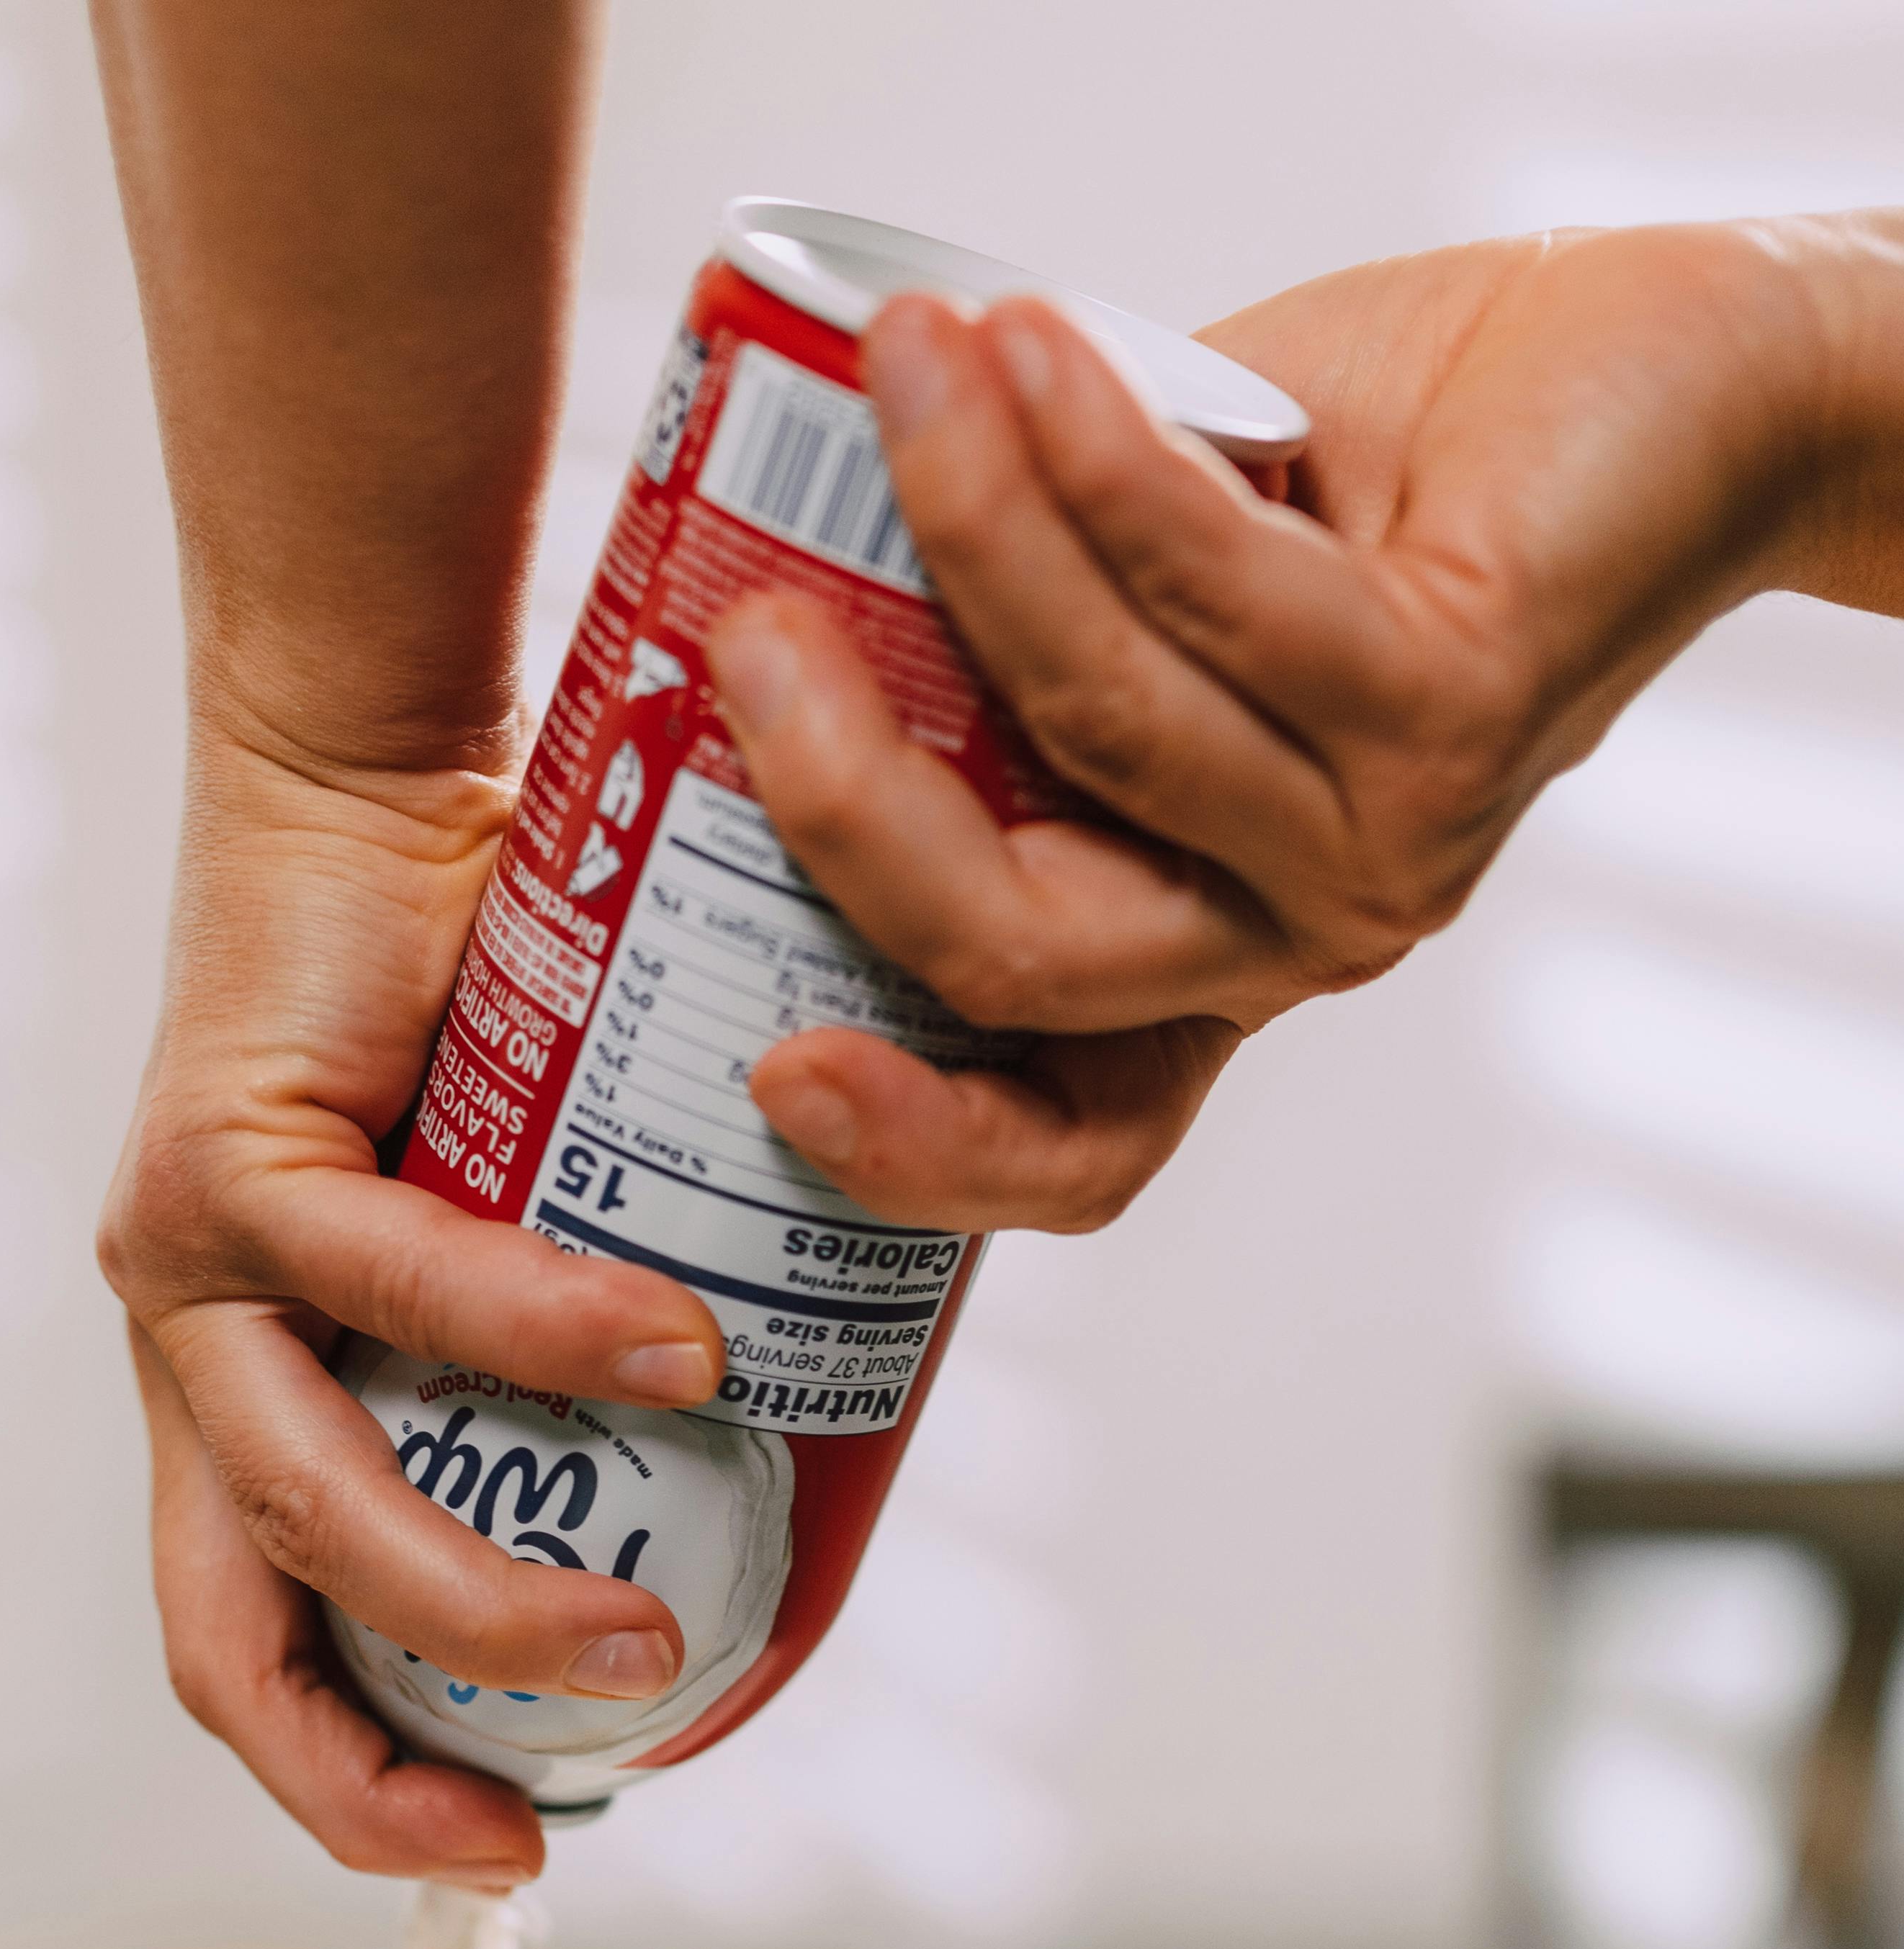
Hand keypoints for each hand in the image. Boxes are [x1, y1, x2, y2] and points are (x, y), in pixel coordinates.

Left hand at [96, 731, 728, 1885]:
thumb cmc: (502, 1009)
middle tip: (580, 1773)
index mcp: (259, 1406)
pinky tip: (678, 1357)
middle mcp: (197, 1361)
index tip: (516, 1848)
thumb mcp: (552, 1237)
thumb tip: (789, 1484)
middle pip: (245, 1631)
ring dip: (482, 1593)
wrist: (381, 769)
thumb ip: (607, 1373)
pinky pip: (386, 1287)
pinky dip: (540, 1339)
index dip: (358, 1790)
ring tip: (652, 1621)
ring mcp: (182, 1270)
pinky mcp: (211, 1157)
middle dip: (393, 1757)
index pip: (261, 1656)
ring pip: (300, 1503)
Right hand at [706, 214, 1901, 1236]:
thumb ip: (1002, 650)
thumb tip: (773, 579)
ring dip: (968, 538)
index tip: (774, 1081)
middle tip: (743, 642)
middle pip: (1027, 955)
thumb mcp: (1147, 612)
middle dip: (851, 810)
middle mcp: (1294, 935)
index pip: (1072, 1145)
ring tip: (895, 377)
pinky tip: (1018, 353)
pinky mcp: (1453, 703)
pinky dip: (1094, 463)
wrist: (1650, 379)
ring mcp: (1380, 840)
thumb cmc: (1374, 489)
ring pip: (1105, 740)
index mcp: (1210, 955)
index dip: (918, 1150)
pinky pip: (1223, 595)